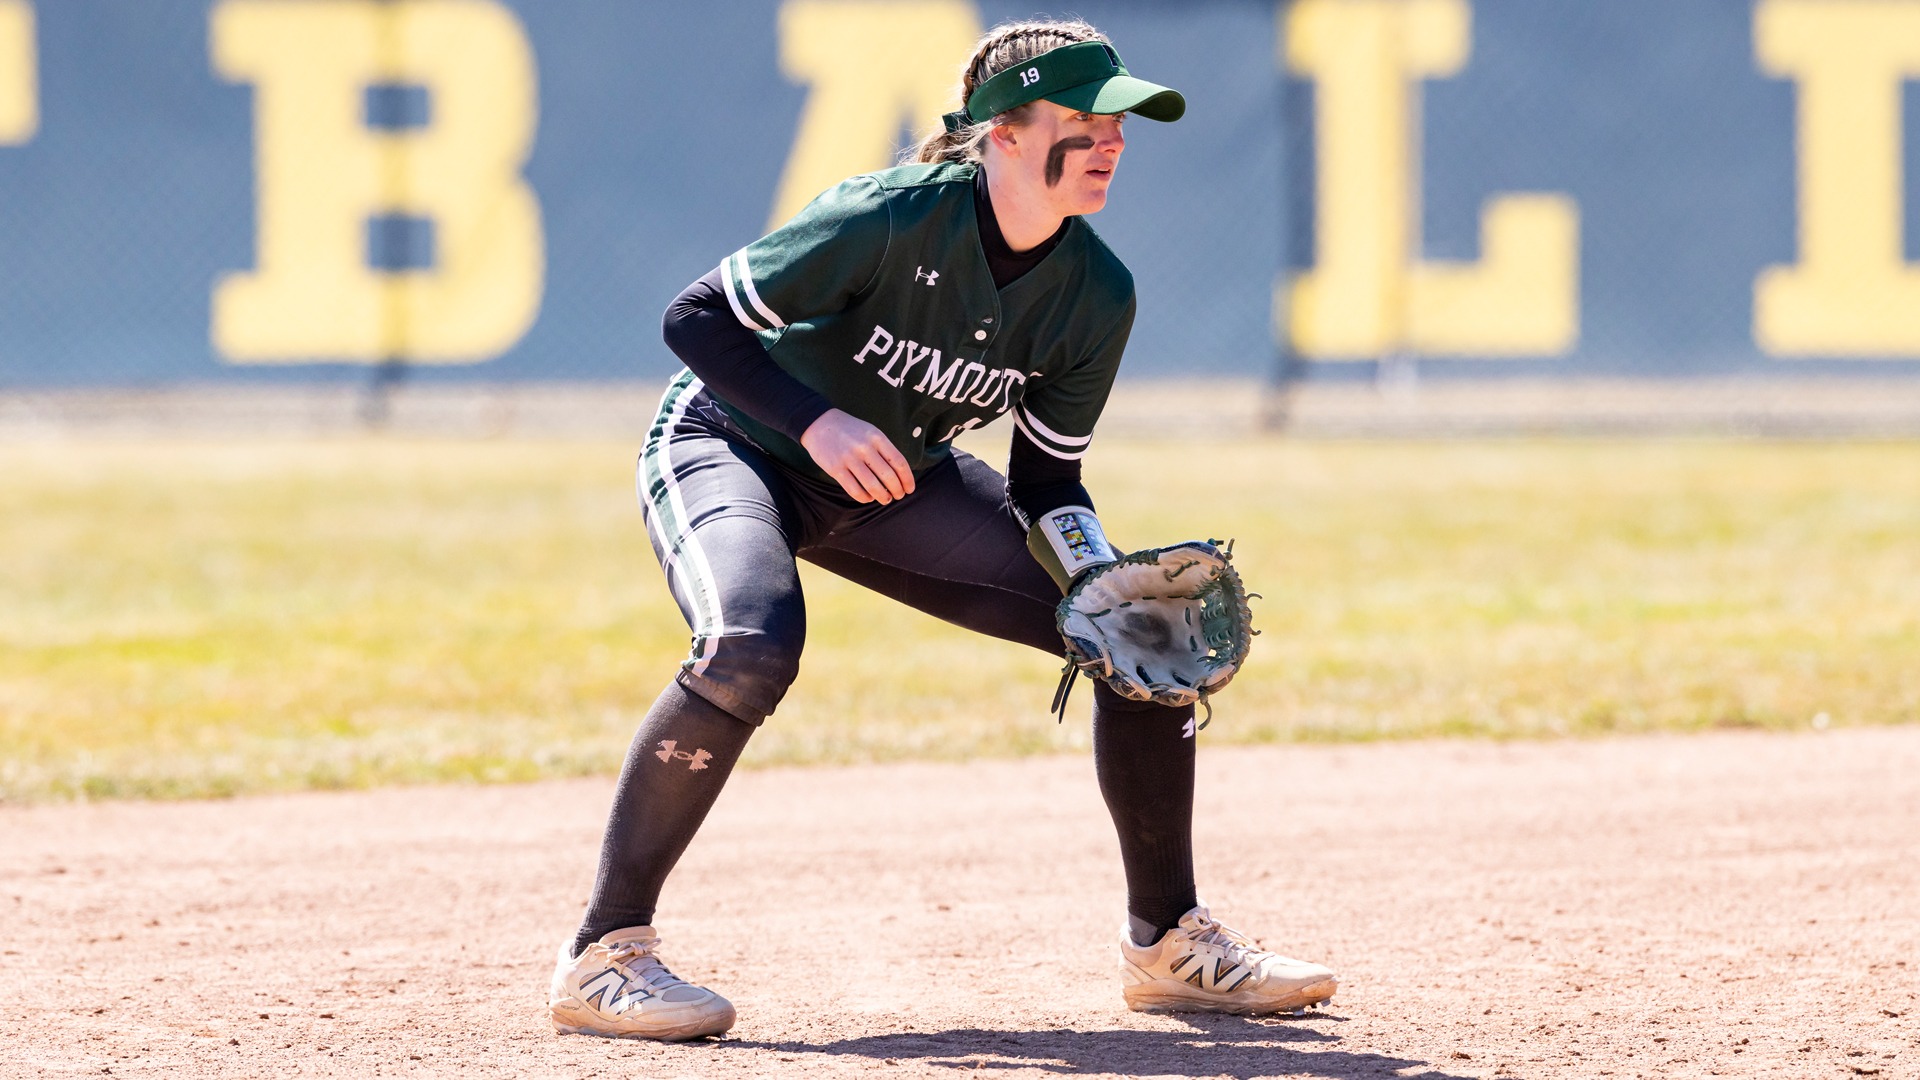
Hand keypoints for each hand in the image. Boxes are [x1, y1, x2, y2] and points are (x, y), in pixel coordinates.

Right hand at [800, 409, 915, 503]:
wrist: (820, 423)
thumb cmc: (850, 430)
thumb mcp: (871, 432)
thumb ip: (884, 449)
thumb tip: (900, 474)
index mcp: (876, 437)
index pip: (899, 462)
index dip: (907, 479)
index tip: (909, 489)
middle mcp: (864, 447)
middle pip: (888, 476)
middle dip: (897, 490)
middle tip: (898, 496)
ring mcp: (849, 458)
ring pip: (872, 486)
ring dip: (882, 497)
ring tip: (885, 499)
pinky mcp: (835, 469)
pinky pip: (854, 490)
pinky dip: (864, 498)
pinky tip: (868, 497)